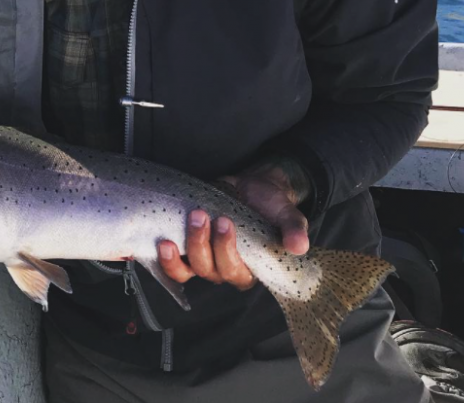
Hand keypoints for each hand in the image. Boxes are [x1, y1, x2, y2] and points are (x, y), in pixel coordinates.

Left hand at [156, 157, 310, 289]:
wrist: (253, 188)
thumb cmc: (271, 206)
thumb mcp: (287, 215)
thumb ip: (293, 230)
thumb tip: (299, 246)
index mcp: (251, 269)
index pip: (236, 274)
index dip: (227, 253)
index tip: (226, 223)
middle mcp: (225, 269)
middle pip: (209, 270)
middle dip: (203, 244)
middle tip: (202, 215)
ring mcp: (205, 259)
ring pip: (189, 269)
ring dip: (184, 249)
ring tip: (188, 220)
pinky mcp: (189, 247)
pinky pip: (174, 263)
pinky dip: (166, 257)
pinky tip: (163, 240)